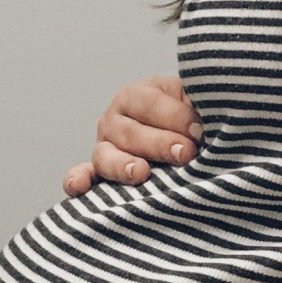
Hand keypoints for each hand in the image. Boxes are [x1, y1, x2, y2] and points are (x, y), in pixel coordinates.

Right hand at [62, 72, 204, 195]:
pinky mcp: (99, 174)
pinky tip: (79, 187)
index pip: (150, 103)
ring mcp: (104, 148)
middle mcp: (115, 120)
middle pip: (131, 132)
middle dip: (160, 143)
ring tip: (141, 172)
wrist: (188, 142)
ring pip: (106, 156)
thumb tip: (203, 127)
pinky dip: (78, 181)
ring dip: (123, 165)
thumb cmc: (193, 121)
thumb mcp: (196, 105)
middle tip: (186, 153)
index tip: (199, 130)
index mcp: (137, 95)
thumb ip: (198, 110)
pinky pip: (82, 177)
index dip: (174, 116)